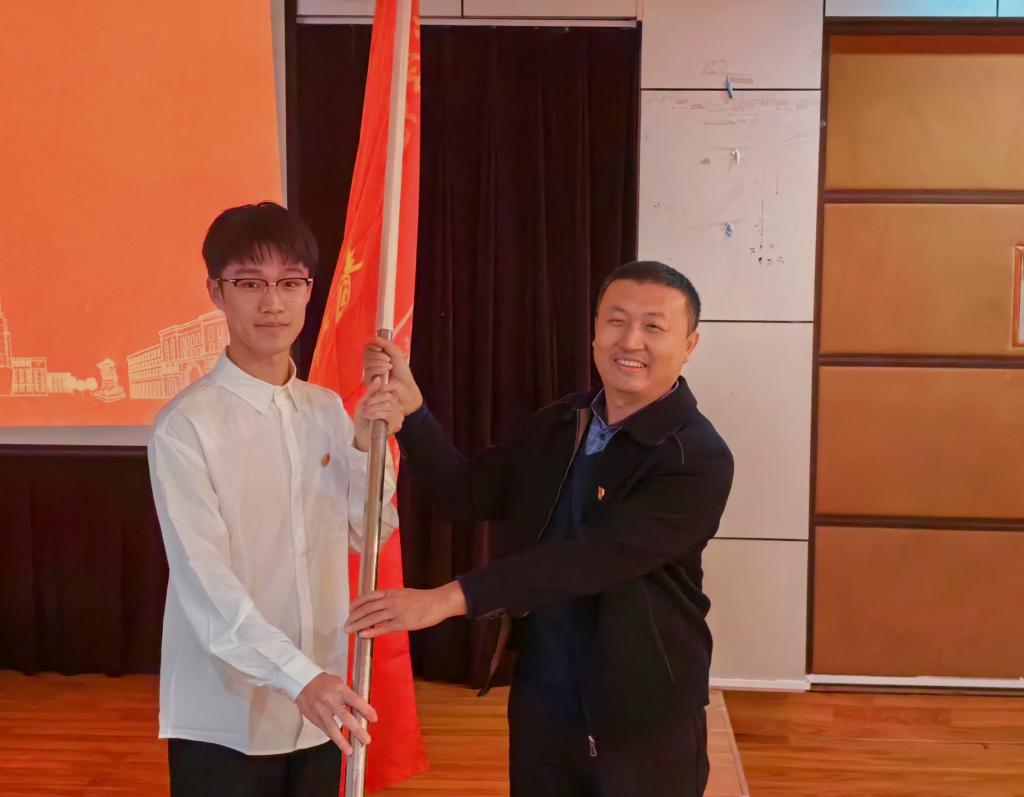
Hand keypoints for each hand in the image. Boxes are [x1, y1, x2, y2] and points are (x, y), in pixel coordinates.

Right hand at [295, 672, 377, 755]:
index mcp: (339, 690)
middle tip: (366, 740)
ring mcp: (321, 711)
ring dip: (342, 742)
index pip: (355, 701)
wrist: (302, 682)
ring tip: (350, 751)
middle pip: (346, 717)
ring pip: (332, 729)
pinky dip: (333, 738)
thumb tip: (362, 709)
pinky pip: (325, 730)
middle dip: (357, 730)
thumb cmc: (324, 682)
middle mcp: (330, 701)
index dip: (366, 710)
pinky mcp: (314, 719)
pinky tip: (340, 744)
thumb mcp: (339, 684)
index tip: (374, 718)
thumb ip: (349, 696)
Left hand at [344, 582, 467, 638]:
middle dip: (354, 617)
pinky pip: (383, 628)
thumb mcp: (405, 594)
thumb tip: (382, 605)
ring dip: (358, 624)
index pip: (369, 597)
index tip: (349, 610)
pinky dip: (371, 631)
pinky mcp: (402, 623)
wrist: (438, 602)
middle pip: (367, 608)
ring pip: (372, 618)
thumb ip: (392, 599)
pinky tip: (363, 635)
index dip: (357, 603)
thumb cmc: (424, 599)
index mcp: (391, 593)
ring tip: (349, 630)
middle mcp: (391, 601)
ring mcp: (396, 612)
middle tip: (345, 624)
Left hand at [353, 379, 404, 451]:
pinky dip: (377, 414)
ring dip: (374, 408)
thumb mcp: (365, 401)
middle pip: (389, 397)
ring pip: (388, 405)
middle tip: (366, 407)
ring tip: (366, 413)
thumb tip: (378, 379)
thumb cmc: (363, 420)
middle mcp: (398, 408)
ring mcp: (398, 417)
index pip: (394, 389)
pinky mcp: (396, 426)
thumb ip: (371, 390)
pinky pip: (388, 415)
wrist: (361, 435)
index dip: (384, 389)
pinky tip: (370, 417)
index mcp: (392, 401)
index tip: (372, 395)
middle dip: (374, 401)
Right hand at [363, 337, 423, 415]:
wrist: (406, 389)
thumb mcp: (397, 355)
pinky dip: (378, 369)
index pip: (368, 348)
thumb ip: (386, 344)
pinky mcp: (369, 383)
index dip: (373, 346)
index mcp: (377, 358)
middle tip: (389, 360)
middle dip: (378, 355)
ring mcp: (370, 374)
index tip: (381, 348)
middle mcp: (372, 366)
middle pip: (366, 354)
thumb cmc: (403, 374)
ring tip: (389, 367)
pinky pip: (368, 371)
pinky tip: (386, 372)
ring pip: (367, 362)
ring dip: (380, 362)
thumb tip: (374, 337)